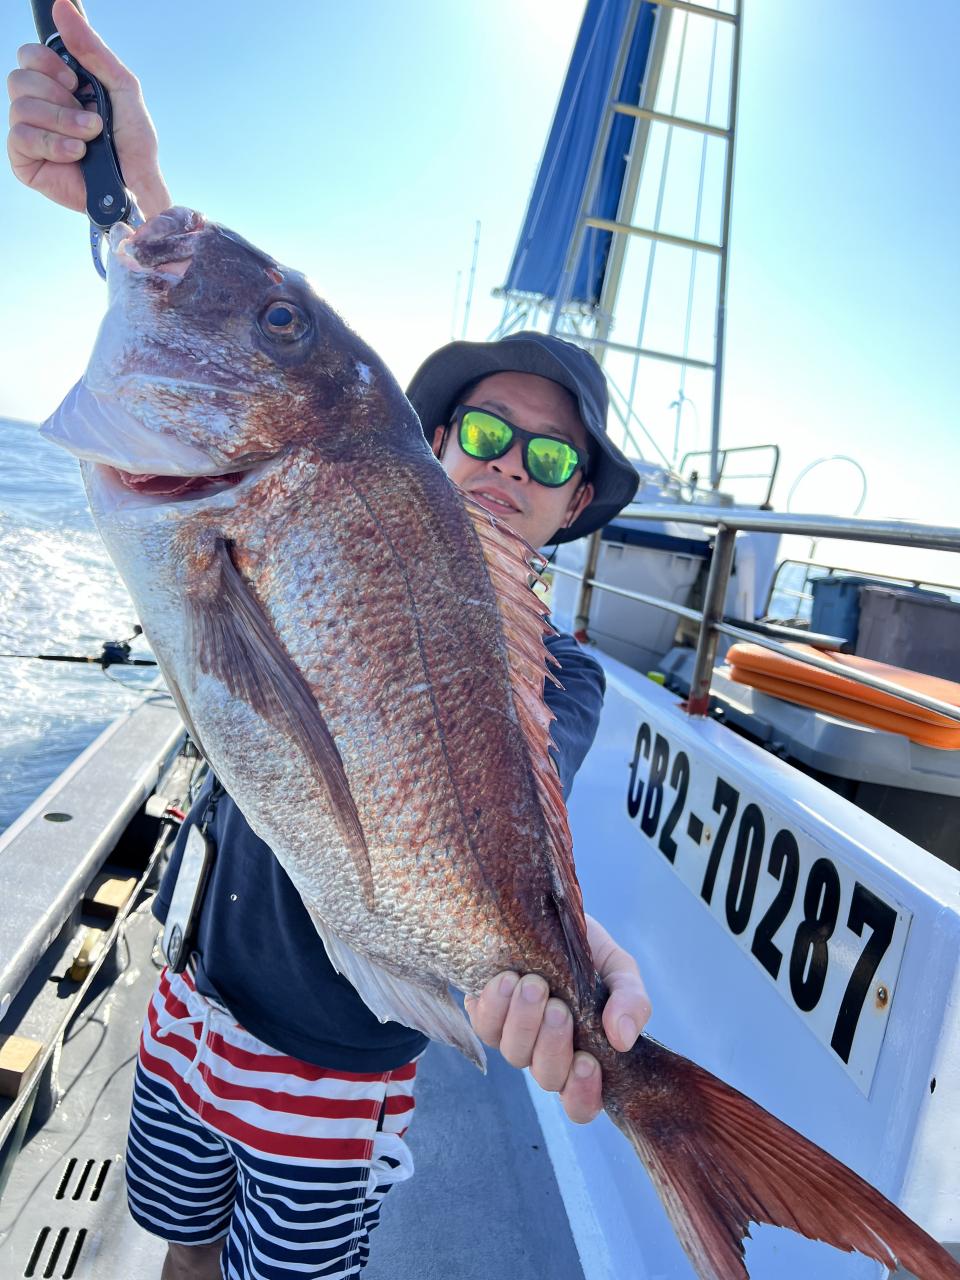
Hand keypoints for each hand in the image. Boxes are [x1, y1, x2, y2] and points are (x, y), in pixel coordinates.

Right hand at [7, 0, 170, 216]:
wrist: (137, 187)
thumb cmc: (133, 144)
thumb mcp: (120, 86)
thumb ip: (91, 48)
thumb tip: (61, 6)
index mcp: (59, 87)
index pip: (29, 55)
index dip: (47, 62)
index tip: (75, 82)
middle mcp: (41, 107)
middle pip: (19, 77)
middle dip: (58, 97)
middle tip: (89, 118)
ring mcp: (31, 135)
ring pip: (20, 106)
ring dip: (62, 121)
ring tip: (88, 139)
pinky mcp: (25, 162)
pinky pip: (20, 136)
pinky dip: (53, 143)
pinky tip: (76, 153)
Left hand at [465, 915, 650, 1123]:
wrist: (546, 909)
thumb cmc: (588, 950)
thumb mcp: (619, 968)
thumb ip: (631, 1001)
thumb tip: (623, 1039)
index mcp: (586, 1054)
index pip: (582, 1103)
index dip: (583, 1095)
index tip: (588, 1062)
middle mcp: (547, 1053)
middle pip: (548, 1077)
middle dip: (552, 1044)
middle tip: (558, 1007)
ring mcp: (515, 1036)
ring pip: (514, 1053)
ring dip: (523, 1021)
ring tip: (532, 983)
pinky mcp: (487, 1014)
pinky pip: (484, 1025)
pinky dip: (494, 1005)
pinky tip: (506, 979)